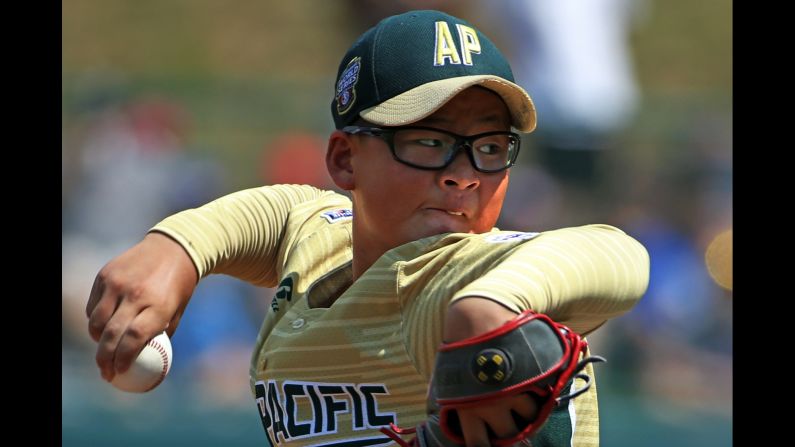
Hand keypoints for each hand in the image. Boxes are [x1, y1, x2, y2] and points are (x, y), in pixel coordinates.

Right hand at [85, 232, 197, 381]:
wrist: (173, 248)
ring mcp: (117, 283)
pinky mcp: (105, 274)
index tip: (119, 373)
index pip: (134, 338)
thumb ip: (161, 334)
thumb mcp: (178, 310)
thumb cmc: (178, 286)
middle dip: (104, 359)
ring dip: (97, 340)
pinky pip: (93, 305)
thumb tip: (148, 362)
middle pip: (111, 334)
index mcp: (159, 304)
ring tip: (104, 350)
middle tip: (105, 372)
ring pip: (96, 321)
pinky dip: (95, 319)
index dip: (123, 358)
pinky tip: (103, 326)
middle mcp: (136, 293)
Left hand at [443, 298, 538, 446]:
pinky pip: (543, 395)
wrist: (478, 314)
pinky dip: (541, 391)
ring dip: (527, 409)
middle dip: (510, 428)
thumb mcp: (445, 372)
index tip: (489, 438)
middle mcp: (492, 406)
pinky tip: (534, 382)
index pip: (478, 445)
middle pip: (509, 435)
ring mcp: (514, 392)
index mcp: (466, 408)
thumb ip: (445, 393)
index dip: (485, 444)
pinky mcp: (531, 377)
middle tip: (508, 417)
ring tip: (522, 395)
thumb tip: (433, 406)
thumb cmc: (458, 342)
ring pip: (530, 416)